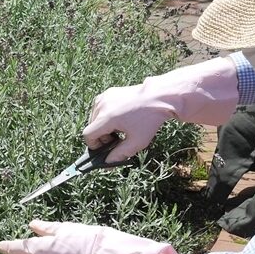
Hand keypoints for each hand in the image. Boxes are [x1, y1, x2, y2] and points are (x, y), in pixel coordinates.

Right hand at [82, 57, 238, 163]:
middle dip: (103, 136)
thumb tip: (108, 162)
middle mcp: (101, 104)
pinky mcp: (112, 91)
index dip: (95, 147)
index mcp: (105, 117)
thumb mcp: (138, 142)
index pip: (88, 137)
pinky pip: (104, 108)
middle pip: (92, 127)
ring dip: (106, 126)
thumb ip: (120, 154)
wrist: (166, 93)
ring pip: (97, 117)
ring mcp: (106, 96)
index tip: (108, 150)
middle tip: (121, 141)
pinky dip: (111, 115)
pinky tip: (128, 117)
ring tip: (127, 129)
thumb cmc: (154, 119)